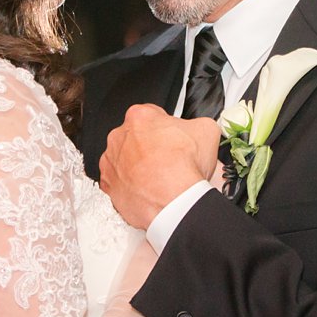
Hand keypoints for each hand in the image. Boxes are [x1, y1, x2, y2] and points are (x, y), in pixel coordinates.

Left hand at [98, 105, 218, 229]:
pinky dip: (131, 186)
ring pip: (125, 159)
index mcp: (140, 116)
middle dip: (150, 146)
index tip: (173, 137)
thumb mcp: (207, 130)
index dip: (166, 127)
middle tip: (169, 159)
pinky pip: (119, 182)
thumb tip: (199, 128)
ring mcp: (111, 161)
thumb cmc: (184, 168)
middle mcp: (119, 136)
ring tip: (160, 177)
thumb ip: (197, 123)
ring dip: (138, 166)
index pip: (152, 114)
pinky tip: (148, 190)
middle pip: (136, 137)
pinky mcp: (109, 185)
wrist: (174, 201)